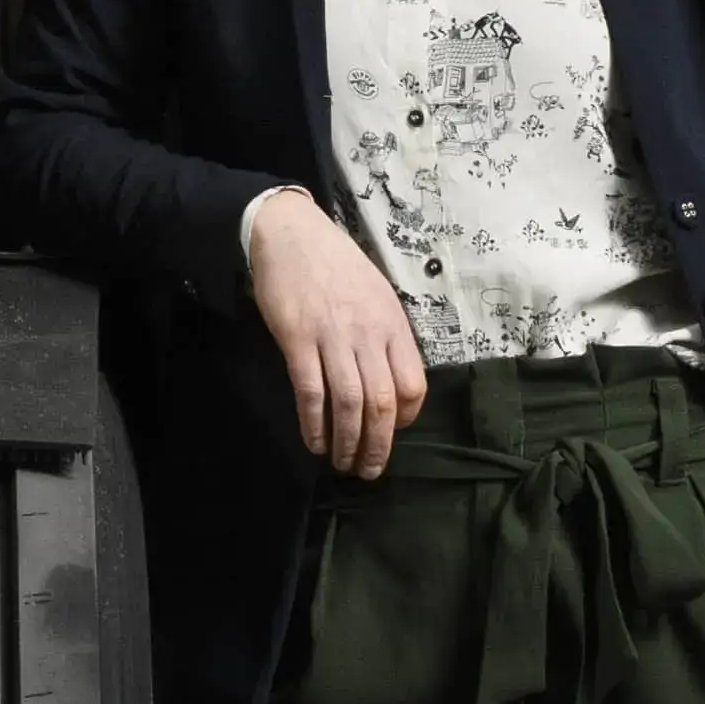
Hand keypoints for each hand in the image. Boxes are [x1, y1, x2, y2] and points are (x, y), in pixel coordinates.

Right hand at [243, 189, 429, 477]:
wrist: (291, 233)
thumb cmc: (336, 265)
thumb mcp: (376, 294)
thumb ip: (385, 336)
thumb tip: (389, 380)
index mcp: (392, 324)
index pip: (413, 385)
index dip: (406, 419)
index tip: (392, 432)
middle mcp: (367, 334)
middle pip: (382, 403)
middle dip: (378, 446)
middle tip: (368, 470)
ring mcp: (332, 337)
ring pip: (349, 405)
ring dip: (347, 443)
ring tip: (342, 463)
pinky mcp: (297, 339)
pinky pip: (311, 393)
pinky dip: (314, 425)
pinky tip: (314, 441)